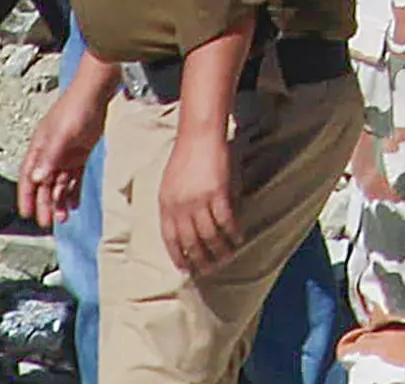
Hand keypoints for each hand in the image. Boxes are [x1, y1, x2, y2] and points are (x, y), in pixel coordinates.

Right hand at [17, 68, 107, 229]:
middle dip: (45, 203)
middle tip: (48, 223)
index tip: (26, 214)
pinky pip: (74, 177)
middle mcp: (50, 153)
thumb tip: (37, 179)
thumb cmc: (75, 110)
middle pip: (44, 184)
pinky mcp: (80, 153)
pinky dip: (73, 191)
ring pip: (59, 183)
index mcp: (39, 148)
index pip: (29, 177)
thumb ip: (50, 158)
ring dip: (60, 200)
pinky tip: (74, 205)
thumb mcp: (61, 136)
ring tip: (63, 218)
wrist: (95, 94)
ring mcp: (65, 153)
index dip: (26, 196)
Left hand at [162, 111, 245, 273]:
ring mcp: (199, 201)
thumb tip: (184, 229)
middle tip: (209, 270)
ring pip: (210, 236)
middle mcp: (180, 207)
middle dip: (200, 260)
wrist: (199, 135)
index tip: (186, 269)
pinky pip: (226, 222)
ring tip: (226, 258)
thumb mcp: (170, 184)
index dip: (178, 256)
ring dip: (219, 251)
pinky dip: (233, 233)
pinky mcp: (218, 194)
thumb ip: (174, 207)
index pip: (170, 239)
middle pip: (191, 242)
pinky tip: (238, 239)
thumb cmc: (185, 157)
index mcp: (166, 205)